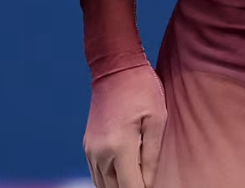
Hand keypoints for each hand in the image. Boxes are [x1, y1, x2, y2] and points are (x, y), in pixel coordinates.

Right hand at [84, 62, 166, 187]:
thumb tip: (153, 182)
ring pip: (103, 184)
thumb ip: (153, 154)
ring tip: (139, 181)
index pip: (130, 187)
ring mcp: (90, 150)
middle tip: (150, 185)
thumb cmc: (142, 89)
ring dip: (120, 187)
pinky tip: (125, 176)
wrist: (114, 68)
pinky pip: (96, 173)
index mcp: (119, 146)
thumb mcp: (157, 119)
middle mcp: (99, 152)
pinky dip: (110, 180)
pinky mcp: (87, 145)